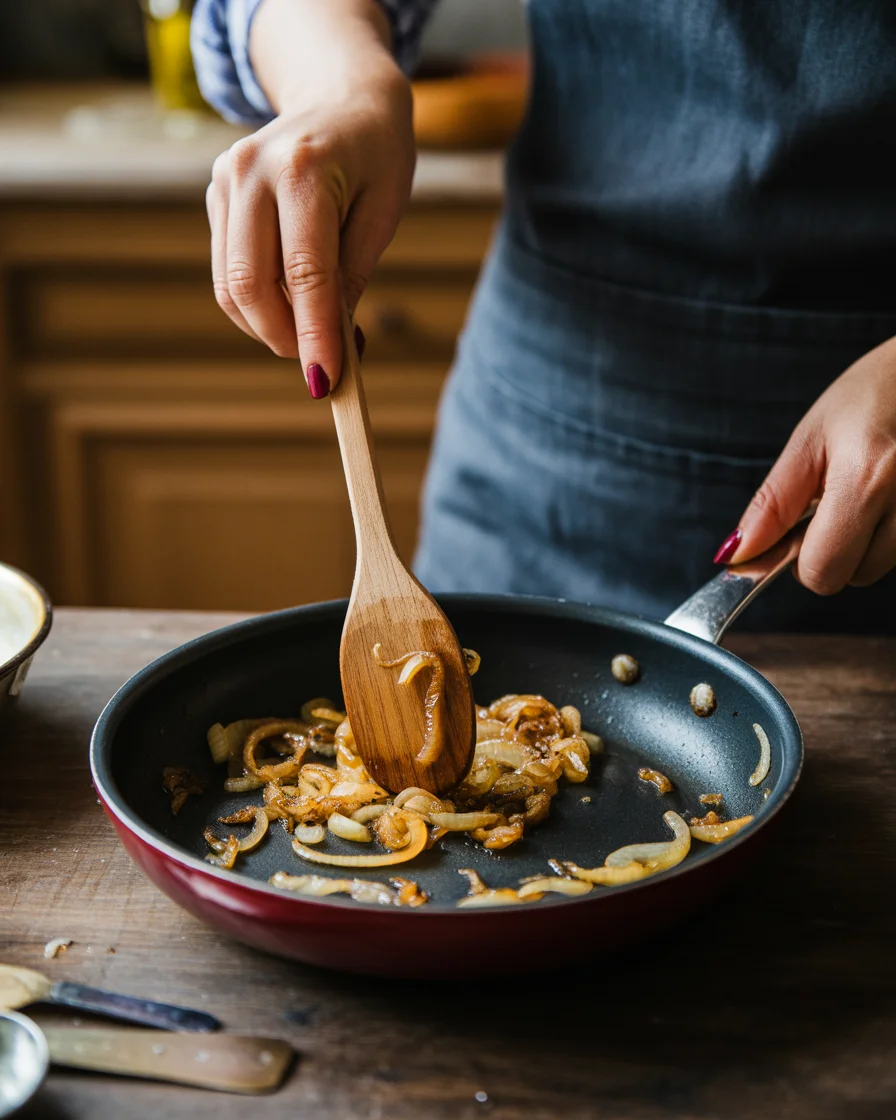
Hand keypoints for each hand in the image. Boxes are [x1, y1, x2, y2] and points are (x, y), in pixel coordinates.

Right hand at [206, 11, 413, 396]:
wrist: (342, 95)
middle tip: (321, 365)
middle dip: (284, 338)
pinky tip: (293, 306)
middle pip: (250, 284)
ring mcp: (225, 182)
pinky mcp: (216, 197)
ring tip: (312, 334)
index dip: (314, 334)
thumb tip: (332, 349)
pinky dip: (257, 305)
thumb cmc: (376, 155)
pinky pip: (227, 273)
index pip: (305, 272)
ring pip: (230, 286)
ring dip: (268, 327)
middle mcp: (252, 171)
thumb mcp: (383, 212)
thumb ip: (353, 277)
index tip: (324, 381)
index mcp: (304, 169)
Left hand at [717, 335, 895, 591]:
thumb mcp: (812, 438)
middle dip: (834, 551)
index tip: (797, 533)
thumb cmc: (878, 391)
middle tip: (837, 500)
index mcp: (867, 481)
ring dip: (865, 541)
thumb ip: (774, 504)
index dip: (799, 561)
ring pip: (882, 566)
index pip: (823, 571)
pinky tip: (891, 490)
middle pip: (854, 576)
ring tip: (870, 488)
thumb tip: (738, 555)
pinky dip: (891, 532)